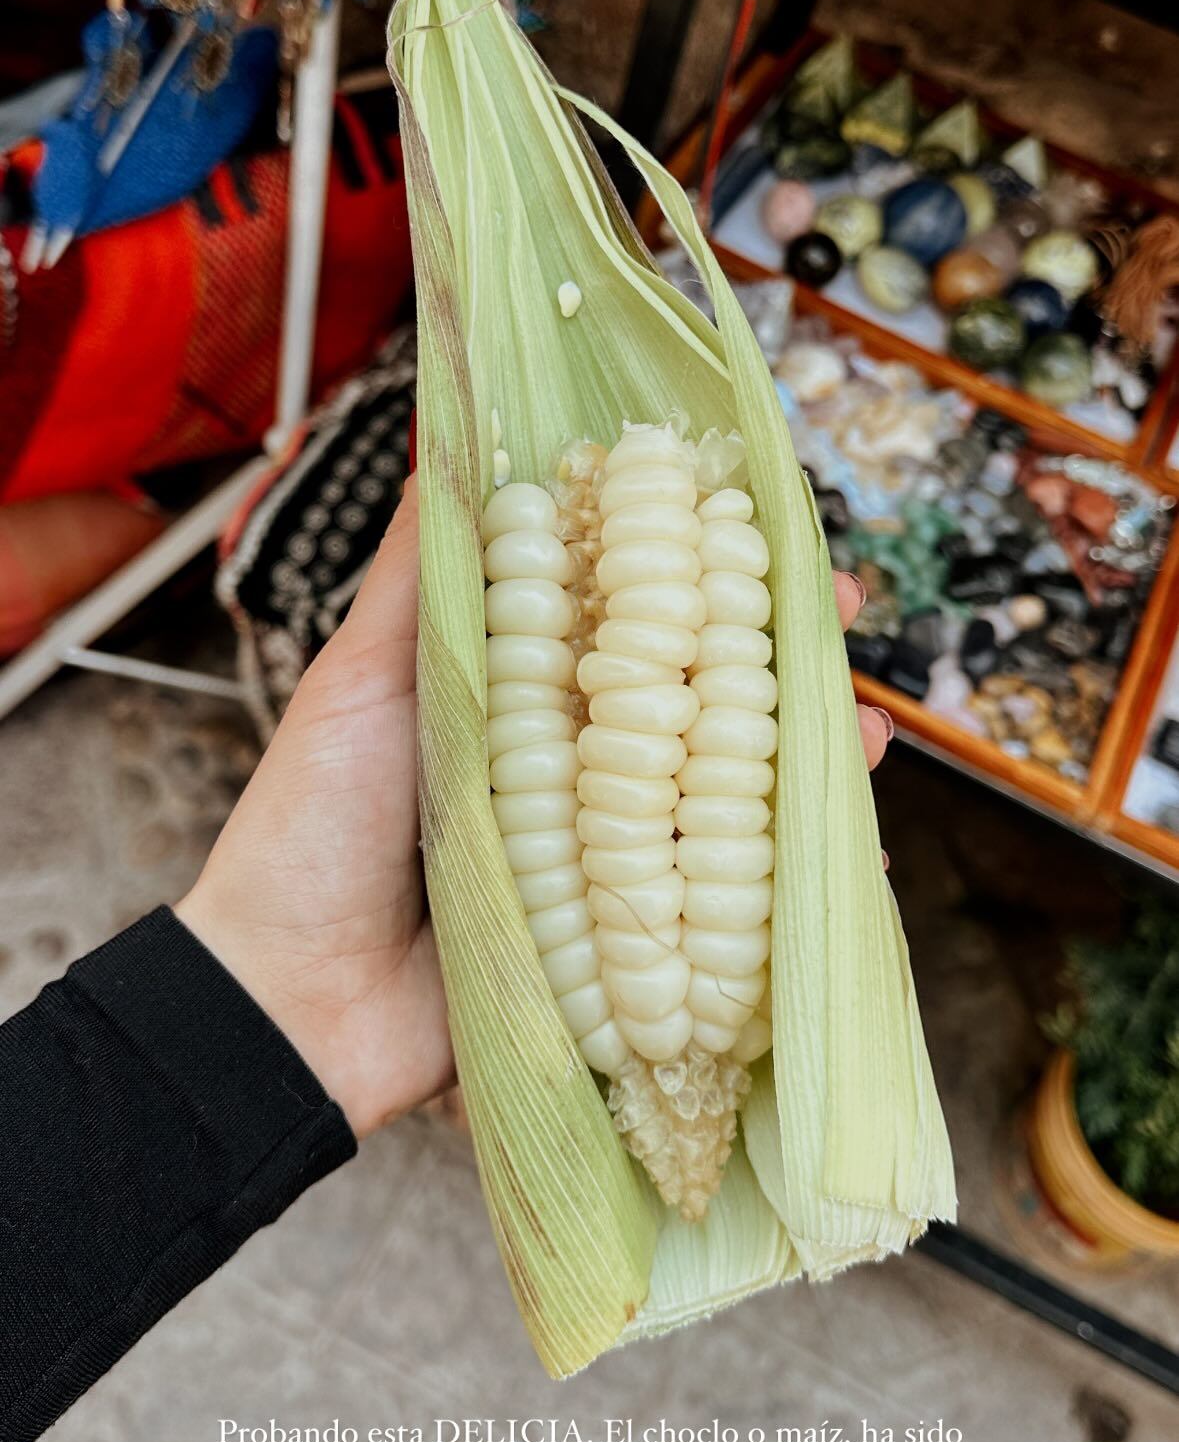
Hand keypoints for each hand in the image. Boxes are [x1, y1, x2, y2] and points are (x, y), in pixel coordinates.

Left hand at [178, 485, 890, 1137]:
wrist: (286, 1002)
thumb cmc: (311, 827)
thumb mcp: (359, 680)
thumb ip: (417, 576)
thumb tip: (442, 439)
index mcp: (524, 700)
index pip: (635, 618)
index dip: (704, 569)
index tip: (765, 521)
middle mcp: (576, 773)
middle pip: (704, 701)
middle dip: (786, 657)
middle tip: (845, 614)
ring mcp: (606, 865)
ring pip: (732, 802)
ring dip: (813, 765)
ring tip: (870, 737)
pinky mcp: (621, 954)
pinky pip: (724, 921)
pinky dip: (793, 896)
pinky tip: (849, 864)